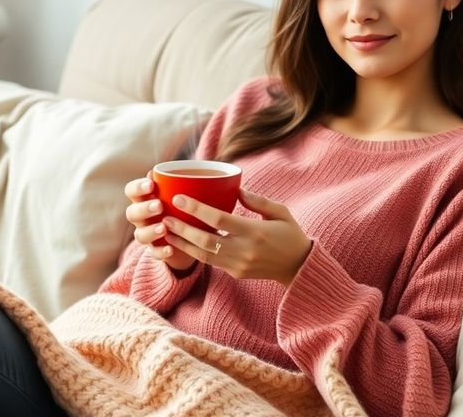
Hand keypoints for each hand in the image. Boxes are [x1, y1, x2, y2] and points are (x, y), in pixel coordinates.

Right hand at [123, 171, 197, 272]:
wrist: (195, 236)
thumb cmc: (187, 207)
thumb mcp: (185, 194)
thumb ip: (181, 183)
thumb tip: (187, 172)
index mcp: (145, 199)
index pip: (131, 191)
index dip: (137, 188)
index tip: (151, 185)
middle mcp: (143, 217)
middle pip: (131, 213)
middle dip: (143, 209)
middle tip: (159, 206)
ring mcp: (148, 235)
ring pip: (139, 235)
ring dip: (150, 231)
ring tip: (163, 228)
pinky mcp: (157, 251)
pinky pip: (154, 253)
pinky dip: (161, 251)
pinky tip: (171, 248)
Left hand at [161, 188, 312, 286]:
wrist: (299, 268)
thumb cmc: (290, 235)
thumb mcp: (281, 212)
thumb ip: (258, 201)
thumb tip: (235, 189)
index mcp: (255, 232)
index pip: (219, 219)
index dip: (196, 209)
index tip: (179, 199)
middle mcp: (244, 251)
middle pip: (205, 240)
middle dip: (181, 228)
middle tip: (164, 216)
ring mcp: (238, 265)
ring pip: (202, 255)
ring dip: (181, 243)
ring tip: (165, 231)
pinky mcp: (234, 273)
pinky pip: (209, 262)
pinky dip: (192, 252)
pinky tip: (180, 243)